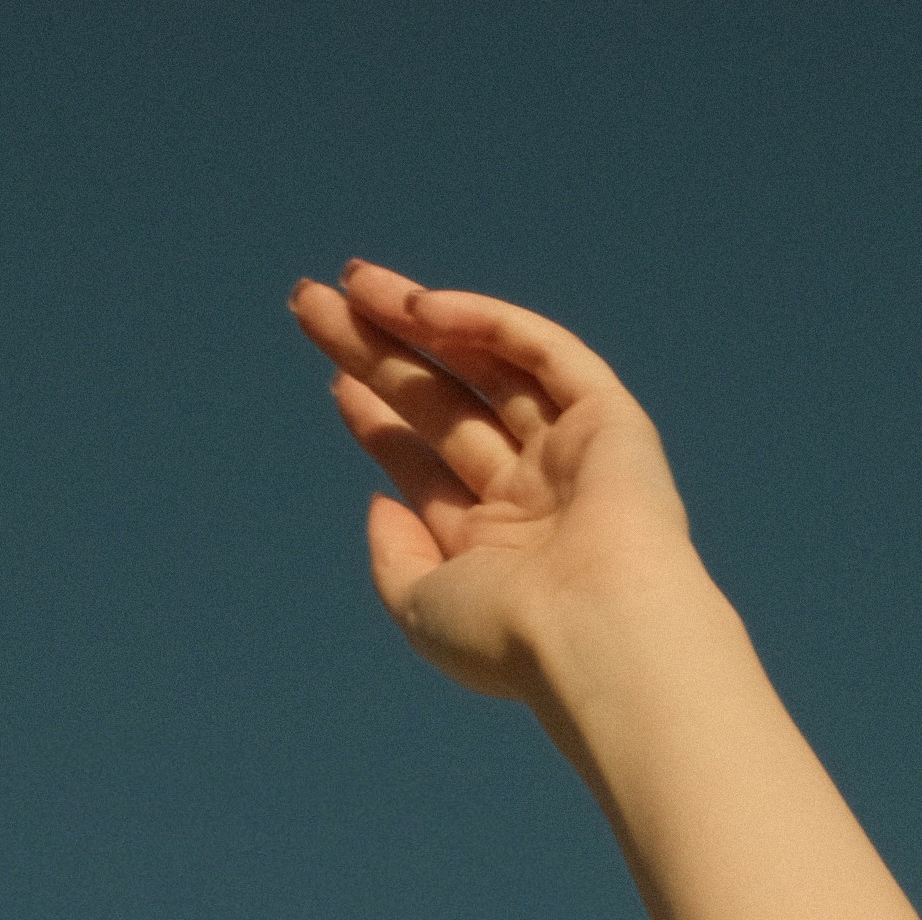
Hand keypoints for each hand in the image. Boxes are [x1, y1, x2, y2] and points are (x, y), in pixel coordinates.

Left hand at [283, 264, 707, 711]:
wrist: (596, 632)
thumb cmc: (509, 637)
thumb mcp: (424, 609)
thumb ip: (394, 559)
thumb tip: (378, 502)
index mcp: (490, 545)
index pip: (423, 462)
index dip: (376, 416)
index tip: (333, 379)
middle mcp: (530, 493)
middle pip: (442, 402)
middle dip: (378, 352)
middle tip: (313, 301)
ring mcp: (570, 451)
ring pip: (484, 363)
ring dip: (417, 316)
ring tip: (351, 280)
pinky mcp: (608, 416)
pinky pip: (539, 350)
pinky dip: (483, 322)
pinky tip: (419, 307)